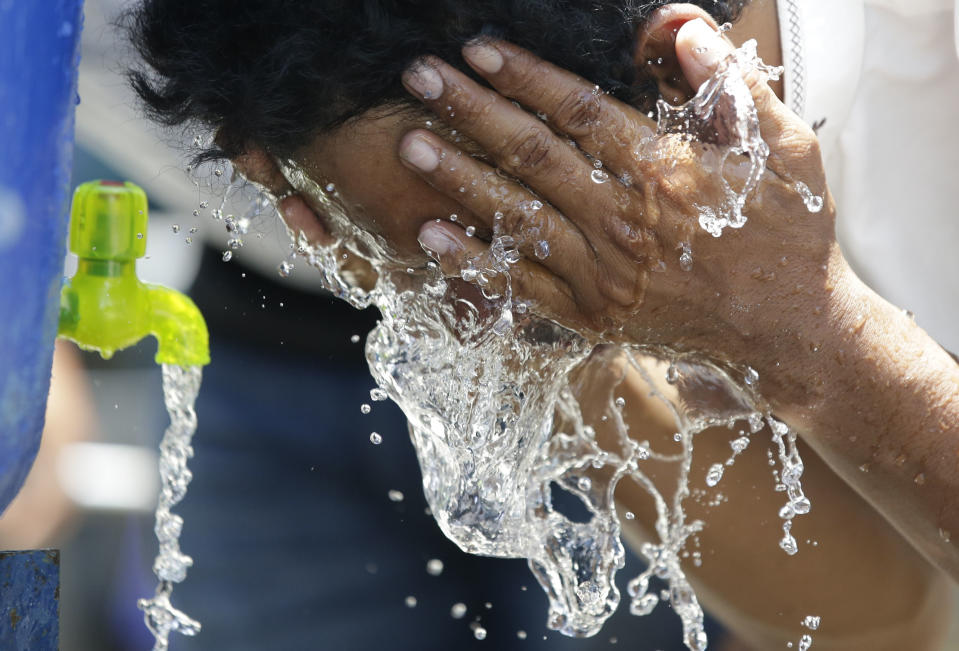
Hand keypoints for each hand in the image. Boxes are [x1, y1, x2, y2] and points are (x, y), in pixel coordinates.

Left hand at [398, 19, 845, 390]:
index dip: (524, 75)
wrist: (787, 330)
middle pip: (532, 155)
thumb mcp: (786, 149)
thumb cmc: (787, 235)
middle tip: (419, 79)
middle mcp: (625, 222)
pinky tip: (430, 235)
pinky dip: (474, 261)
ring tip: (410, 144)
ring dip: (458, 178)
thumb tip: (683, 30)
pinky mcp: (592, 315)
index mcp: (667, 172)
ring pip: (516, 216)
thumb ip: (732, 87)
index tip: (479, 49)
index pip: (578, 110)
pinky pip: (522, 285)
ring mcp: (604, 274)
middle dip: (470, 111)